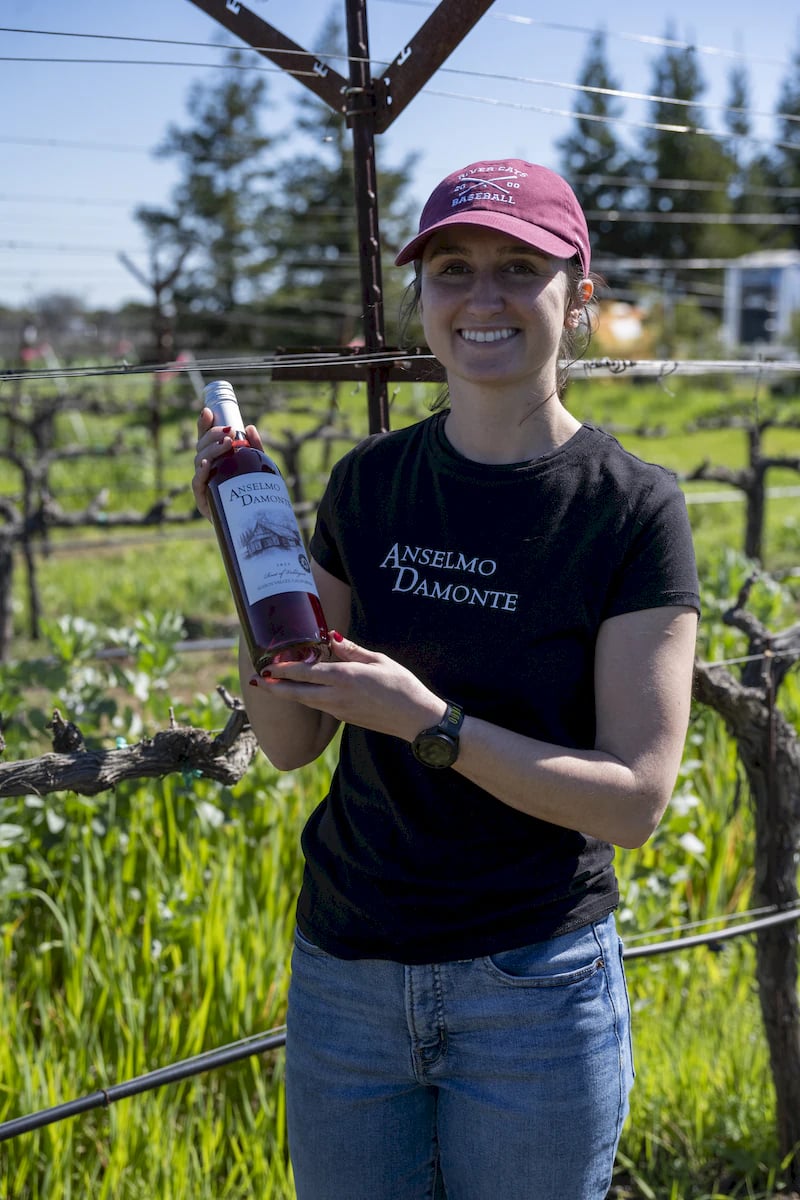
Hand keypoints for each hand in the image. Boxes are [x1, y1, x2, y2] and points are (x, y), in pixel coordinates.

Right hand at [191, 406, 263, 519]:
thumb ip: (254, 448)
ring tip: (226, 443)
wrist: (254, 523)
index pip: (205, 439)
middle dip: (212, 436)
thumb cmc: (252, 492)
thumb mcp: (257, 467)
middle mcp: (206, 470)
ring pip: (199, 462)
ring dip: (211, 451)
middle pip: (201, 447)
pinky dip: (201, 473)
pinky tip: (206, 465)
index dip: (204, 425)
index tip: (208, 411)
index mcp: (216, 460)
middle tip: (229, 432)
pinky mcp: (203, 500)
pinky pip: (197, 484)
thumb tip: (250, 427)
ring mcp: (203, 484)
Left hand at [248, 632, 445, 742]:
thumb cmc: (402, 686)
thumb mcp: (378, 661)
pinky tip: (300, 691)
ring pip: (305, 701)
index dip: (282, 670)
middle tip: (255, 679)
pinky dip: (304, 698)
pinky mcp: (344, 718)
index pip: (305, 673)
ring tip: (269, 684)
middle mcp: (336, 697)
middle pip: (296, 693)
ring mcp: (339, 710)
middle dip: (273, 687)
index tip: (266, 665)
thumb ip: (351, 650)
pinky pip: (318, 706)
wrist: (415, 720)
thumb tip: (331, 636)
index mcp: (345, 678)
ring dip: (286, 694)